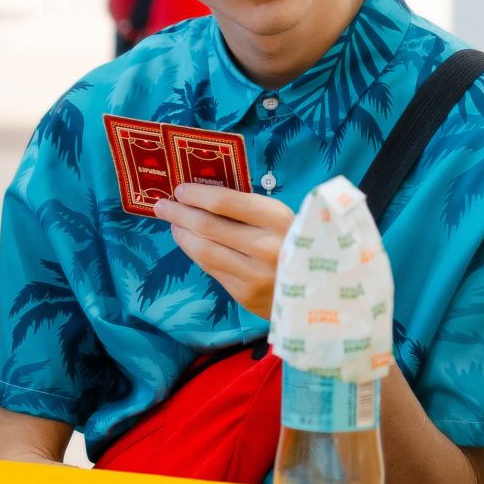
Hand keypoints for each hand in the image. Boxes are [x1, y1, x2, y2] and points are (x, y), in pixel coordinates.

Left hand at [157, 184, 294, 319]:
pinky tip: (188, 242)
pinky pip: (210, 268)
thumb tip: (203, 196)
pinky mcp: (244, 294)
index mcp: (277, 219)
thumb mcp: (282, 218)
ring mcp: (253, 274)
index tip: (180, 189)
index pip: (224, 202)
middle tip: (162, 205)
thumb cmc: (296, 243)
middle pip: (208, 226)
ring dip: (181, 234)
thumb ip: (249, 208)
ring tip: (172, 223)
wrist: (322, 290)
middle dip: (179, 213)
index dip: (197, 194)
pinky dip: (195, 253)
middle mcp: (265, 247)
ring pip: (203, 250)